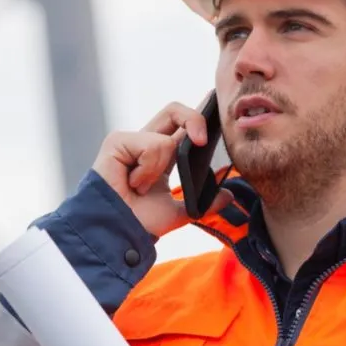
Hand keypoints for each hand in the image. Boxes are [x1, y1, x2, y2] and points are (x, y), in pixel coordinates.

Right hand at [91, 101, 232, 236]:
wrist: (118, 234)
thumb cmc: (140, 223)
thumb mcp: (181, 212)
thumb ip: (205, 204)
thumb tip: (229, 196)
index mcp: (160, 156)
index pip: (182, 126)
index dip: (199, 117)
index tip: (218, 117)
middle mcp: (146, 144)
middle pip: (173, 111)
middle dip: (194, 118)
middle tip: (202, 141)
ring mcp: (130, 141)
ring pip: (166, 140)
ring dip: (160, 170)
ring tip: (141, 188)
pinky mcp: (117, 142)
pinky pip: (151, 146)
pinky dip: (148, 170)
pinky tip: (132, 183)